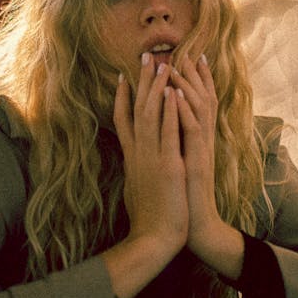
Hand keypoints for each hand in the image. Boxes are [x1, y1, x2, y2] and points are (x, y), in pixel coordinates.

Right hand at [113, 53, 188, 257]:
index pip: (123, 121)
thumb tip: (131, 166)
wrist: (152, 241)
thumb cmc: (146, 221)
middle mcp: (138, 153)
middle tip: (146, 56)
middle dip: (141, 81)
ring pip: (151, 114)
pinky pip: (168, 132)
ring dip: (157, 87)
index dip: (123, 97)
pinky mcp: (168, 165)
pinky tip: (174, 92)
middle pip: (137, 109)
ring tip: (162, 63)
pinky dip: (170, 110)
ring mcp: (152, 157)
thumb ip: (135, 173)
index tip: (124, 77)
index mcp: (131, 159)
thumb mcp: (135, 190)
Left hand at [171, 55, 243, 279]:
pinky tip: (175, 96)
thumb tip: (169, 132)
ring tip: (176, 63)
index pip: (199, 104)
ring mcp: (200, 152)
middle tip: (185, 50)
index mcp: (197, 142)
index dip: (196, 81)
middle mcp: (202, 143)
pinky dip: (183, 112)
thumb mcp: (180, 168)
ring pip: (197, 111)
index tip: (189, 57)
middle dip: (193, 75)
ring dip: (186, 86)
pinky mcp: (196, 163)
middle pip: (202, 101)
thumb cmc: (185, 201)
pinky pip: (191, 133)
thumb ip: (179, 148)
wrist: (195, 229)